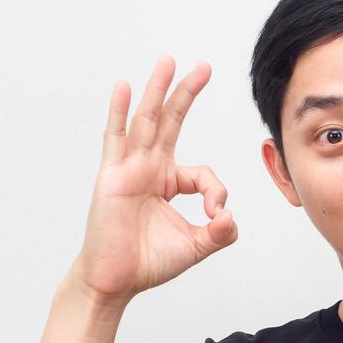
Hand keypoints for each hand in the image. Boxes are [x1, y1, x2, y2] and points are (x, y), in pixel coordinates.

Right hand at [70, 56, 238, 307]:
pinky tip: (122, 87)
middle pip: (171, 123)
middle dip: (187, 94)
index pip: (202, 173)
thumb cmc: (148, 262)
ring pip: (147, 122)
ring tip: (168, 61)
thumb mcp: (195, 246)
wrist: (115, 281)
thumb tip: (230, 217)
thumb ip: (219, 233)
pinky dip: (118, 112)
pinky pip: (115, 139)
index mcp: (168, 182)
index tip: (217, 214)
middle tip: (204, 66)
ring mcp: (129, 169)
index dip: (216, 191)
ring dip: (158, 91)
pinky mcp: (111, 177)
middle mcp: (148, 169)